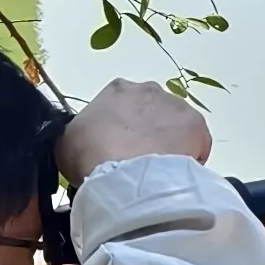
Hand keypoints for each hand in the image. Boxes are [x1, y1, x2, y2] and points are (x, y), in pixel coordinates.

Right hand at [56, 78, 212, 178]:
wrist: (122, 174)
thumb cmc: (90, 156)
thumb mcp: (67, 141)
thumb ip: (82, 132)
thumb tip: (88, 138)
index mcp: (117, 90)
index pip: (123, 105)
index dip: (122, 129)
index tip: (120, 148)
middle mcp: (149, 90)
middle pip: (152, 112)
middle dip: (148, 132)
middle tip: (140, 160)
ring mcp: (176, 106)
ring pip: (175, 126)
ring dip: (170, 143)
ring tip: (158, 171)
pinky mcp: (196, 125)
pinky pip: (197, 142)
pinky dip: (190, 157)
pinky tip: (175, 174)